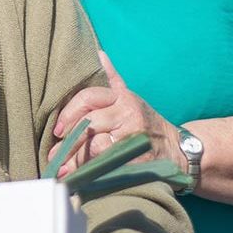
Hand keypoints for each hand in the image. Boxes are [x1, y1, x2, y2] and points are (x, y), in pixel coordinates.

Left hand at [47, 51, 187, 177]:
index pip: (88, 98)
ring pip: (96, 146)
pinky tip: (81, 178)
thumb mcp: (131, 98)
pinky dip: (93, 171)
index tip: (58, 131)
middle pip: (89, 124)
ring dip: (77, 160)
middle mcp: (128, 114)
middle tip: (55, 157)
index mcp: (122, 98)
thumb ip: (113, 79)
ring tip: (63, 170)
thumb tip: (99, 55)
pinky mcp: (138, 158)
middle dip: (69, 142)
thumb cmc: (146, 123)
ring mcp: (134, 136)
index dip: (69, 114)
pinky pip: (109, 164)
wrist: (178, 149)